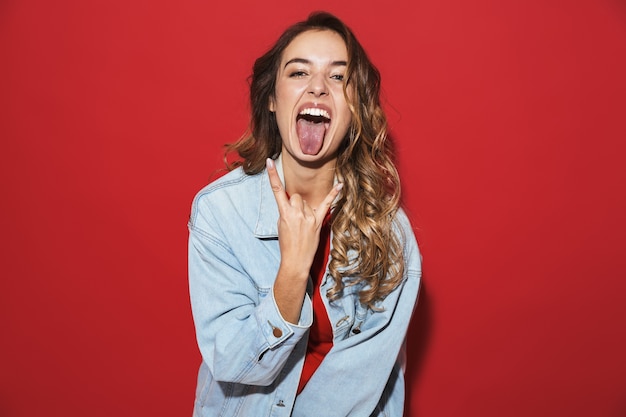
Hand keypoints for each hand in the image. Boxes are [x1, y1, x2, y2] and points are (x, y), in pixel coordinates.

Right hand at [266, 158, 342, 278]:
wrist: (295, 260)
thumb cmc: (286, 244)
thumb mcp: (281, 225)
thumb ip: (286, 211)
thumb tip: (294, 202)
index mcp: (284, 213)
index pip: (277, 190)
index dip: (272, 175)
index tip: (269, 161)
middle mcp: (297, 213)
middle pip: (297, 196)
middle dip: (295, 204)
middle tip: (294, 219)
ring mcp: (309, 217)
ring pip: (307, 202)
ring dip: (305, 209)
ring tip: (303, 225)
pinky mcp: (318, 222)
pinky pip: (326, 204)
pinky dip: (333, 194)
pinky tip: (340, 185)